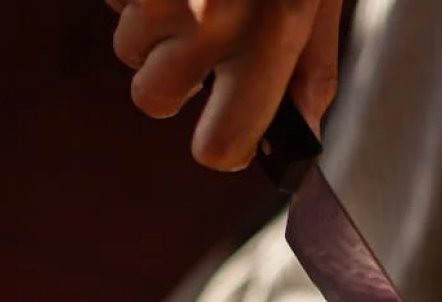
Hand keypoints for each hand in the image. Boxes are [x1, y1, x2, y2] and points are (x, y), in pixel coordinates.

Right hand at [105, 0, 344, 169]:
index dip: (224, 145)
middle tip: (205, 39)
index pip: (219, 145)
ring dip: (151, 27)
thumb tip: (302, 135)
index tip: (230, 129)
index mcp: (269, 34)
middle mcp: (207, 16)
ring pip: (129, 46)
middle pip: (155, 98)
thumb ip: (313, 69)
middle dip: (173, 77)